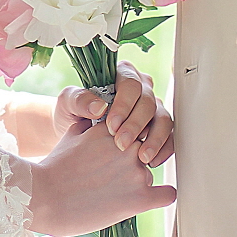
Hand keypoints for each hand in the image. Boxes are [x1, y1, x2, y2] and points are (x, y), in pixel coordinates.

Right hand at [26, 119, 176, 236]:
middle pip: (146, 148)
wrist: (44, 198)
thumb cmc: (53, 169)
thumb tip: (101, 120)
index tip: (119, 152)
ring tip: (115, 194)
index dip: (128, 139)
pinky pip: (167, 194)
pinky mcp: (140, 197)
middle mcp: (129, 146)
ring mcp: (136, 171)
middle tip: (114, 176)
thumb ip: (91, 125)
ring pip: (151, 171)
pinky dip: (162, 196)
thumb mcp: (71, 135)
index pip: (135, 127)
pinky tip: (152, 199)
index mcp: (113, 127)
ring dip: (138, 181)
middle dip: (135, 159)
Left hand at [54, 61, 174, 167]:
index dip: (124, 105)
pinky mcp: (157, 127)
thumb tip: (99, 106)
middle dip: (136, 125)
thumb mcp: (68, 103)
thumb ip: (80, 100)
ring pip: (163, 119)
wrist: (77, 135)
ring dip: (155, 139)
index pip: (130, 84)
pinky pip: (169, 136)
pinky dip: (163, 149)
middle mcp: (141, 89)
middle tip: (122, 144)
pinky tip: (152, 161)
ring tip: (142, 157)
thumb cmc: (72, 113)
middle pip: (149, 102)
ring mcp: (151, 108)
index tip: (112, 125)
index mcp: (121, 75)